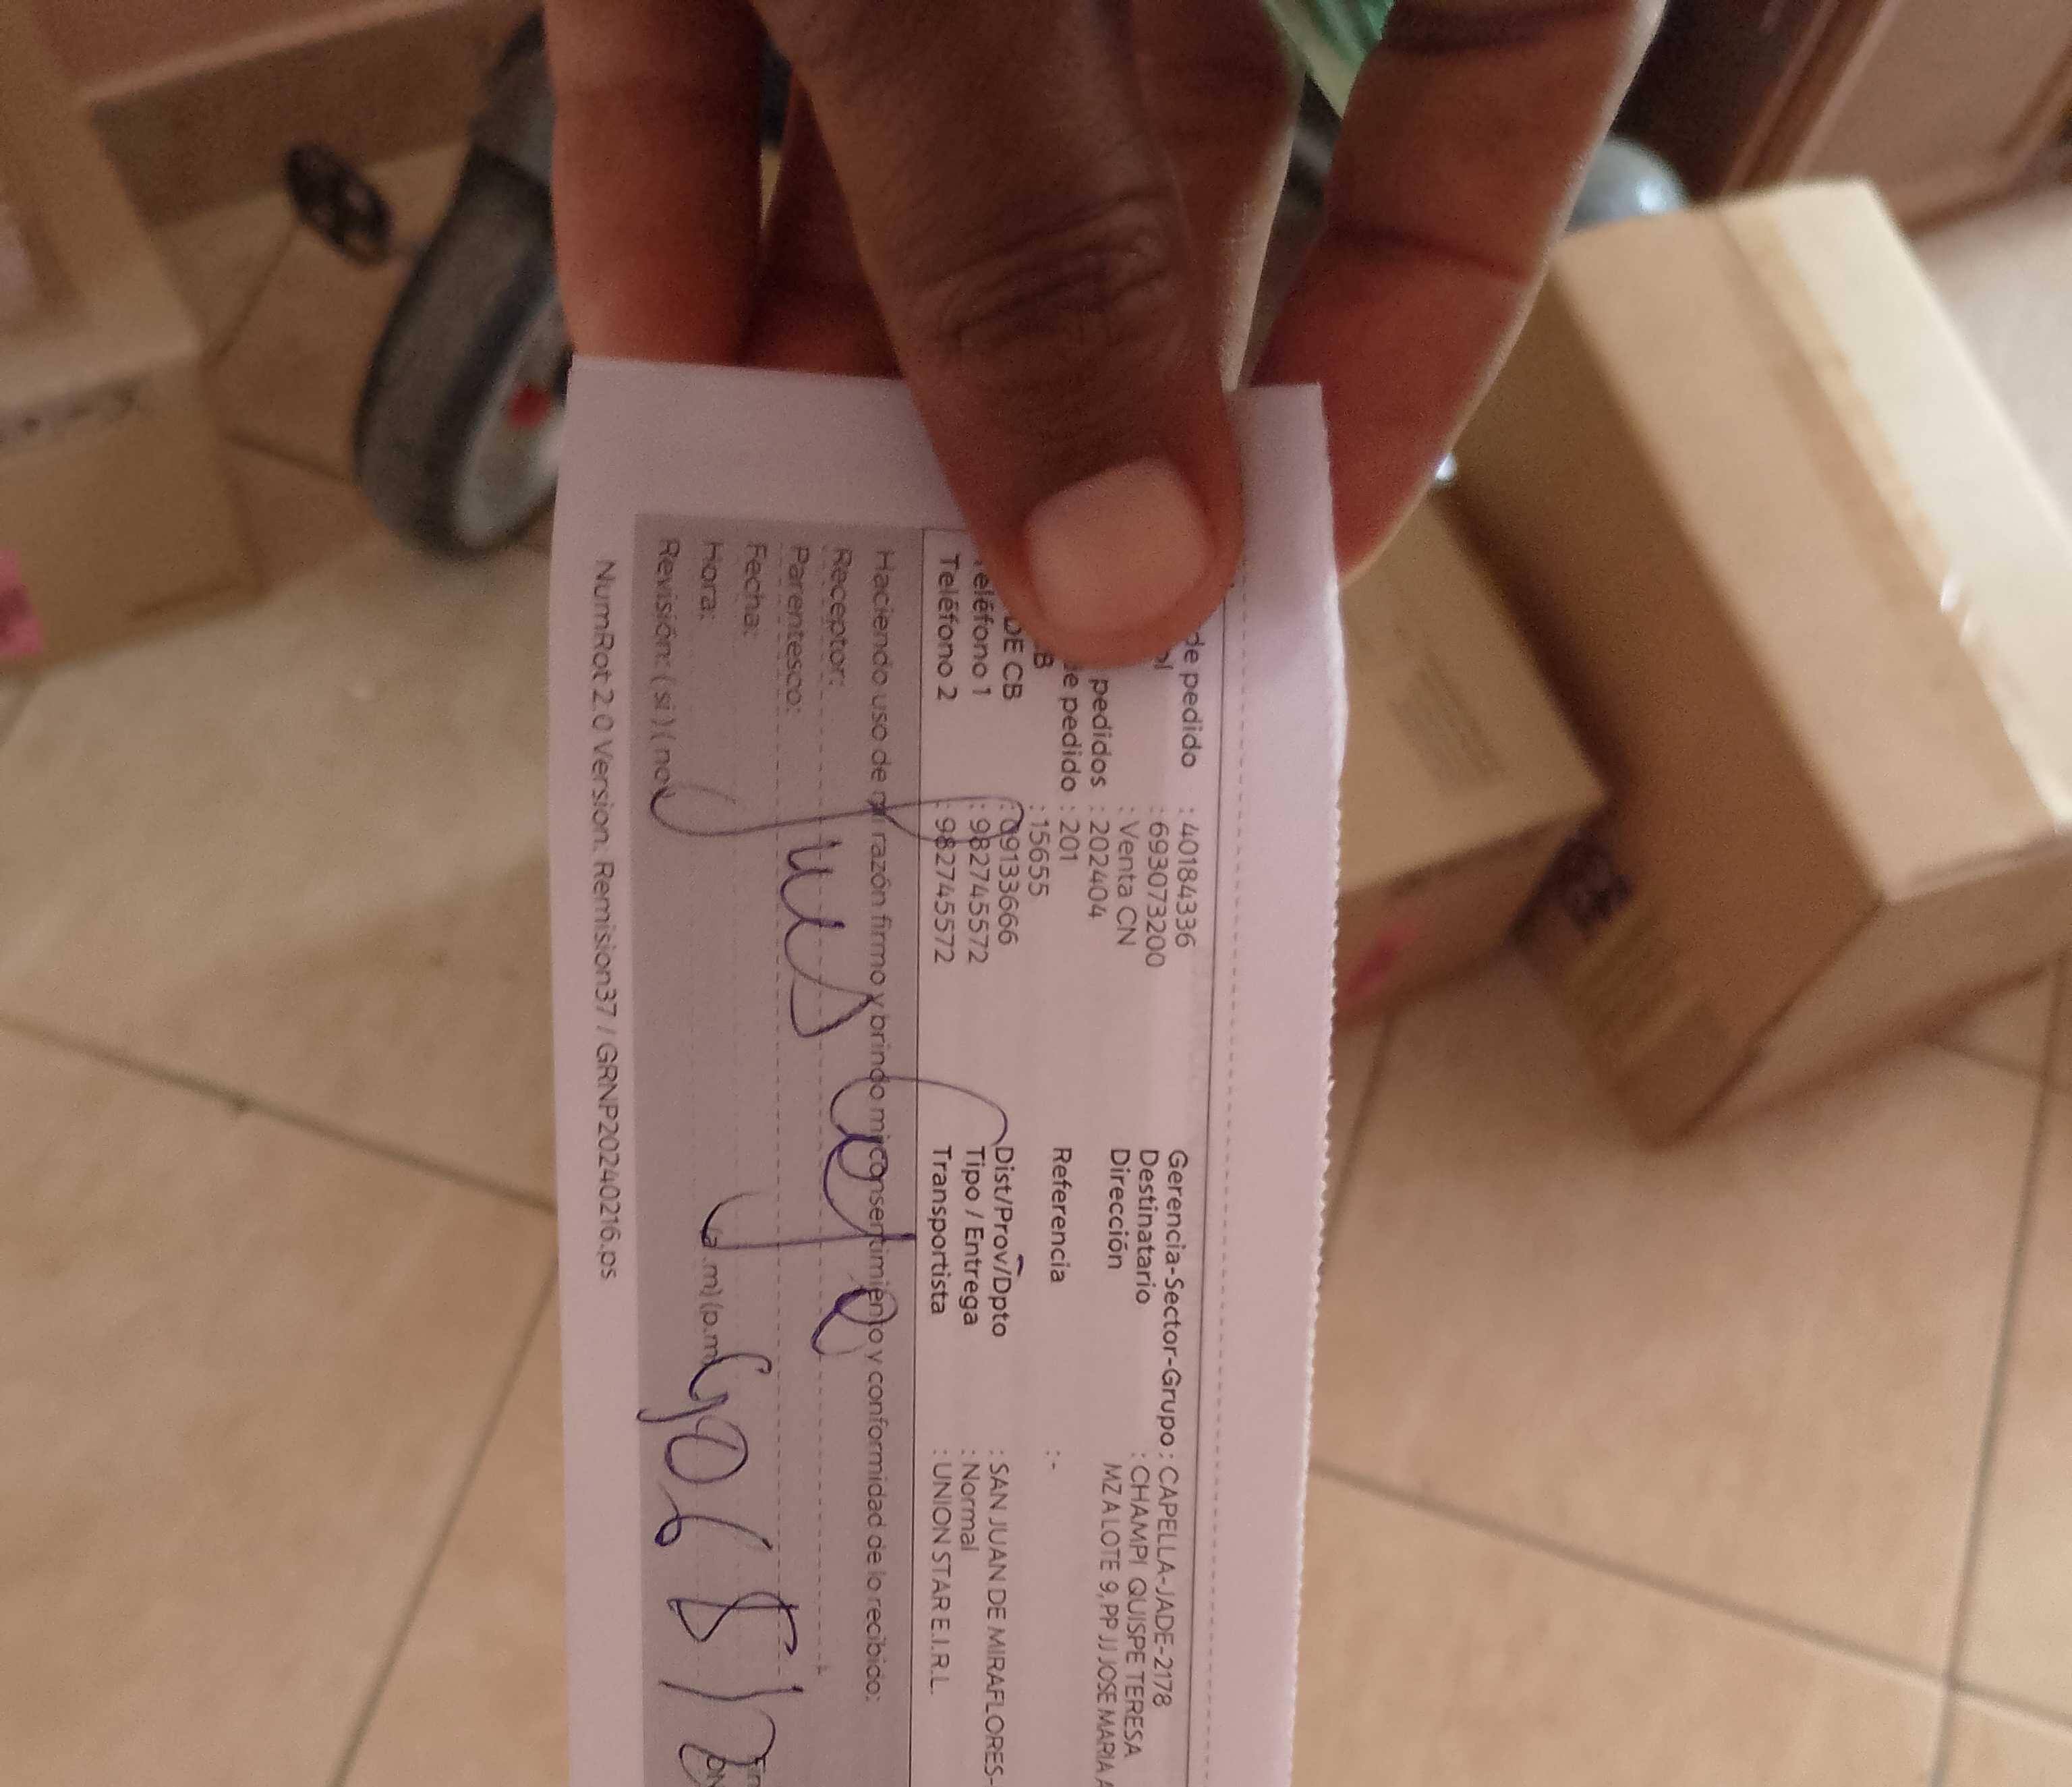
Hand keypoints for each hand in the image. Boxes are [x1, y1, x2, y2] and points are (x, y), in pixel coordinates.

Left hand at [543, 0, 1659, 663]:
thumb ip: (1041, 220)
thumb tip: (1118, 581)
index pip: (1498, 70)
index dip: (1422, 316)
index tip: (1290, 556)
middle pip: (1170, 143)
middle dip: (1057, 395)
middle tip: (989, 640)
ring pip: (928, 99)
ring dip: (842, 330)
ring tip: (789, 564)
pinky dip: (661, 162)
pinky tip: (642, 361)